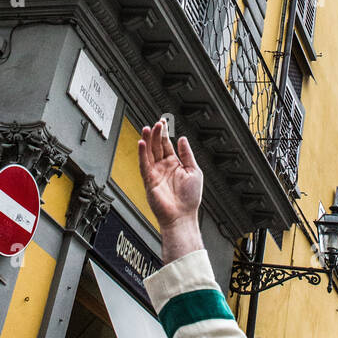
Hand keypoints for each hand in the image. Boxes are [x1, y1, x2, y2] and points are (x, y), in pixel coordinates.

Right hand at [138, 120, 203, 260]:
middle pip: (156, 146)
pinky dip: (142, 153)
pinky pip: (144, 164)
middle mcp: (163, 167)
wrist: (182, 216)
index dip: (164, 133)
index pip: (166, 144)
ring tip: (147, 128)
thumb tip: (182, 139)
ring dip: (147, 140)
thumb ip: (187, 154)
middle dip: (155, 134)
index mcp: (174, 164)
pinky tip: (142, 143)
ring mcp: (155, 173)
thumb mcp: (194, 171)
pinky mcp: (149, 180)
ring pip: (149, 152)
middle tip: (155, 123)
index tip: (163, 121)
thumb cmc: (189, 199)